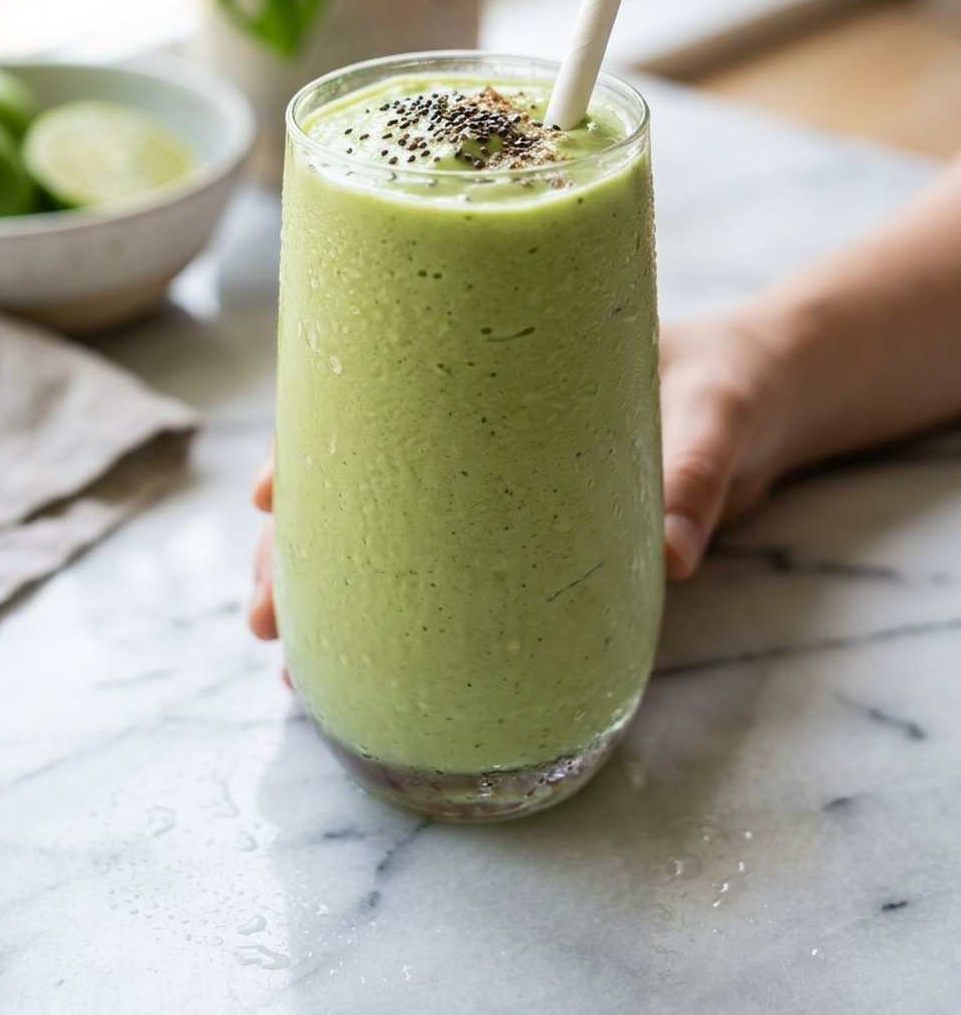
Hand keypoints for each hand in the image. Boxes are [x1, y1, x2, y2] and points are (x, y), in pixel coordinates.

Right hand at [248, 309, 794, 640]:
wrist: (772, 396)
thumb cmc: (733, 376)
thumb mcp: (717, 409)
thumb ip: (698, 473)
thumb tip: (671, 554)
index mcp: (499, 371)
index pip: (380, 394)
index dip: (312, 441)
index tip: (264, 492)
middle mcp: (483, 432)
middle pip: (365, 479)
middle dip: (303, 546)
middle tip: (266, 616)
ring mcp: (505, 488)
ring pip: (399, 534)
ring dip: (343, 592)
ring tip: (299, 665)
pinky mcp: (540, 537)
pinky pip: (462, 575)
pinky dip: (416, 613)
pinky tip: (383, 665)